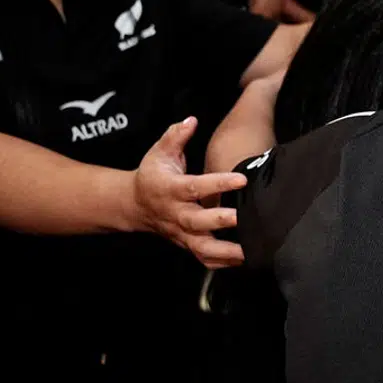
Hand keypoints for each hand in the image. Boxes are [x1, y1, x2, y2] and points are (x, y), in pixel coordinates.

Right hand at [132, 118, 247, 267]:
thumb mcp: (159, 152)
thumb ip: (175, 135)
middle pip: (197, 221)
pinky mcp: (186, 244)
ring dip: (225, 251)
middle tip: (243, 218)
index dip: (218, 183)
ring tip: (248, 251)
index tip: (241, 179)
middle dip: (220, 220)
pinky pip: (202, 258)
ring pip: (201, 246)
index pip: (194, 186)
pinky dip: (221, 263)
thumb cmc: (152, 175)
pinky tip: (242, 261)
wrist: (134, 205)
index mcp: (170, 188)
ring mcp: (180, 232)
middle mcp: (175, 213)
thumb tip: (192, 120)